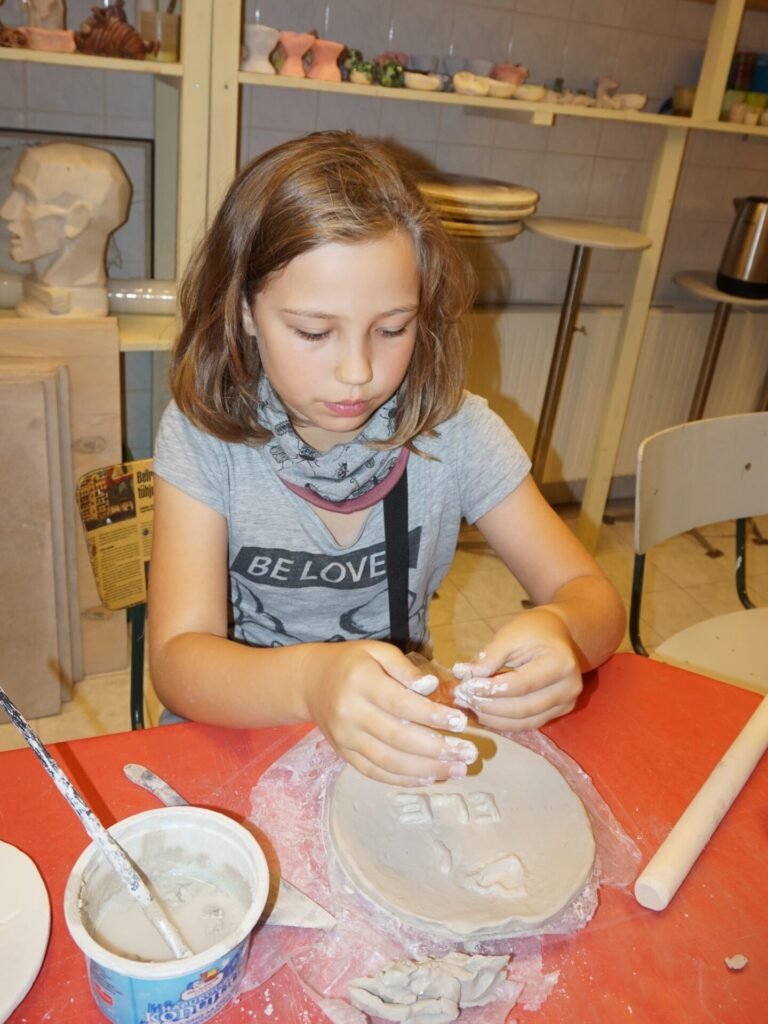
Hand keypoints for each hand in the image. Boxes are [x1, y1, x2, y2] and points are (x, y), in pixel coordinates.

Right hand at [301, 640, 477, 786]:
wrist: (311, 682)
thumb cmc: (353, 663)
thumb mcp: (377, 652)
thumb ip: (405, 668)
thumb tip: (431, 687)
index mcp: (361, 682)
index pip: (401, 704)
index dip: (432, 715)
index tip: (461, 722)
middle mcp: (350, 713)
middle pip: (398, 737)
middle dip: (438, 749)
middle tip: (469, 754)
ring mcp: (346, 738)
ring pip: (389, 761)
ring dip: (426, 769)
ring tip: (457, 770)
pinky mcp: (344, 754)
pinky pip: (375, 772)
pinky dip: (403, 779)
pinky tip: (429, 778)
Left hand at [451, 609, 581, 731]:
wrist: (558, 633)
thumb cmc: (533, 630)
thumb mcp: (510, 635)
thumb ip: (489, 657)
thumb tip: (463, 674)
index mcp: (559, 663)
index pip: (520, 685)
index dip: (491, 689)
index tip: (466, 687)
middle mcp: (569, 687)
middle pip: (523, 708)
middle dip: (489, 706)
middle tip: (463, 699)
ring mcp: (566, 703)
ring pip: (525, 721)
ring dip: (494, 718)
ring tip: (470, 706)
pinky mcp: (560, 712)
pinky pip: (529, 723)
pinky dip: (505, 722)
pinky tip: (485, 713)